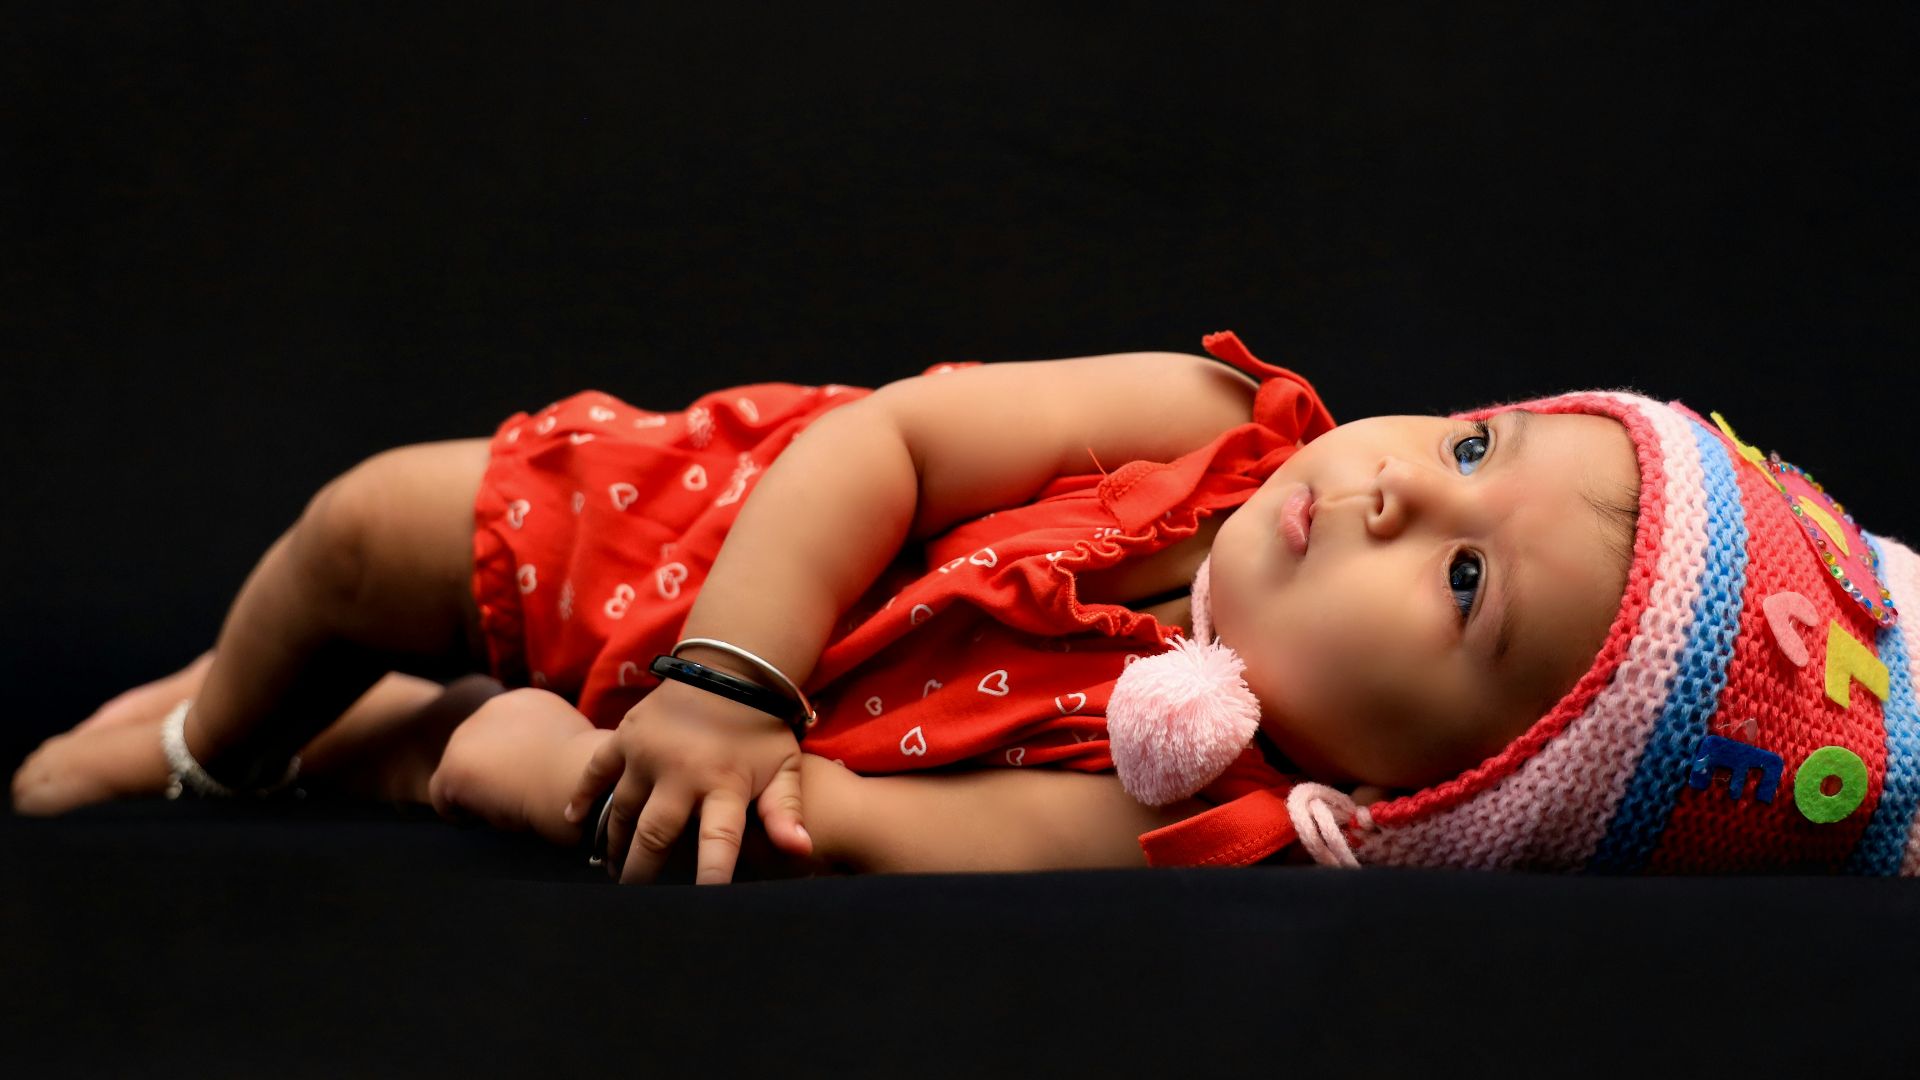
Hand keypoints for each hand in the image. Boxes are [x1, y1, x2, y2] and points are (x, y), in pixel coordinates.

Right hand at [564, 679, 810, 884]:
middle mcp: (682, 771)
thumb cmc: (761, 729)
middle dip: (643, 873)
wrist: (730, 670)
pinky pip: (596, 771)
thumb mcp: (783, 768)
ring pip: (623, 812)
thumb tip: (801, 850)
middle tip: (636, 901)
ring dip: (615, 845)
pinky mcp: (626, 736)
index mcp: (724, 783)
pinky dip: (583, 797)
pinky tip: (574, 824)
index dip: (711, 874)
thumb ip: (786, 811)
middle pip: (655, 835)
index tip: (701, 905)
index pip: (718, 840)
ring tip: (614, 872)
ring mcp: (648, 753)